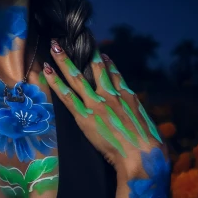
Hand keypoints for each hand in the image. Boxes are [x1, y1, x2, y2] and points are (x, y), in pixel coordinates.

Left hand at [43, 41, 166, 176]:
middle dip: (83, 53)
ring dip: (64, 60)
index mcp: (128, 95)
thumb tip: (133, 112)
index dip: (105, 62)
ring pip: (76, 77)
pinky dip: (56, 82)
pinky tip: (47, 70)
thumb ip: (137, 113)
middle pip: (94, 68)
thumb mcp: (146, 123)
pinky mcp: (85, 116)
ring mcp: (97, 104)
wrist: (143, 157)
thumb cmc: (150, 147)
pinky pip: (66, 96)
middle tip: (72, 41)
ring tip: (54, 46)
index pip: (114, 73)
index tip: (98, 53)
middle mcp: (112, 95)